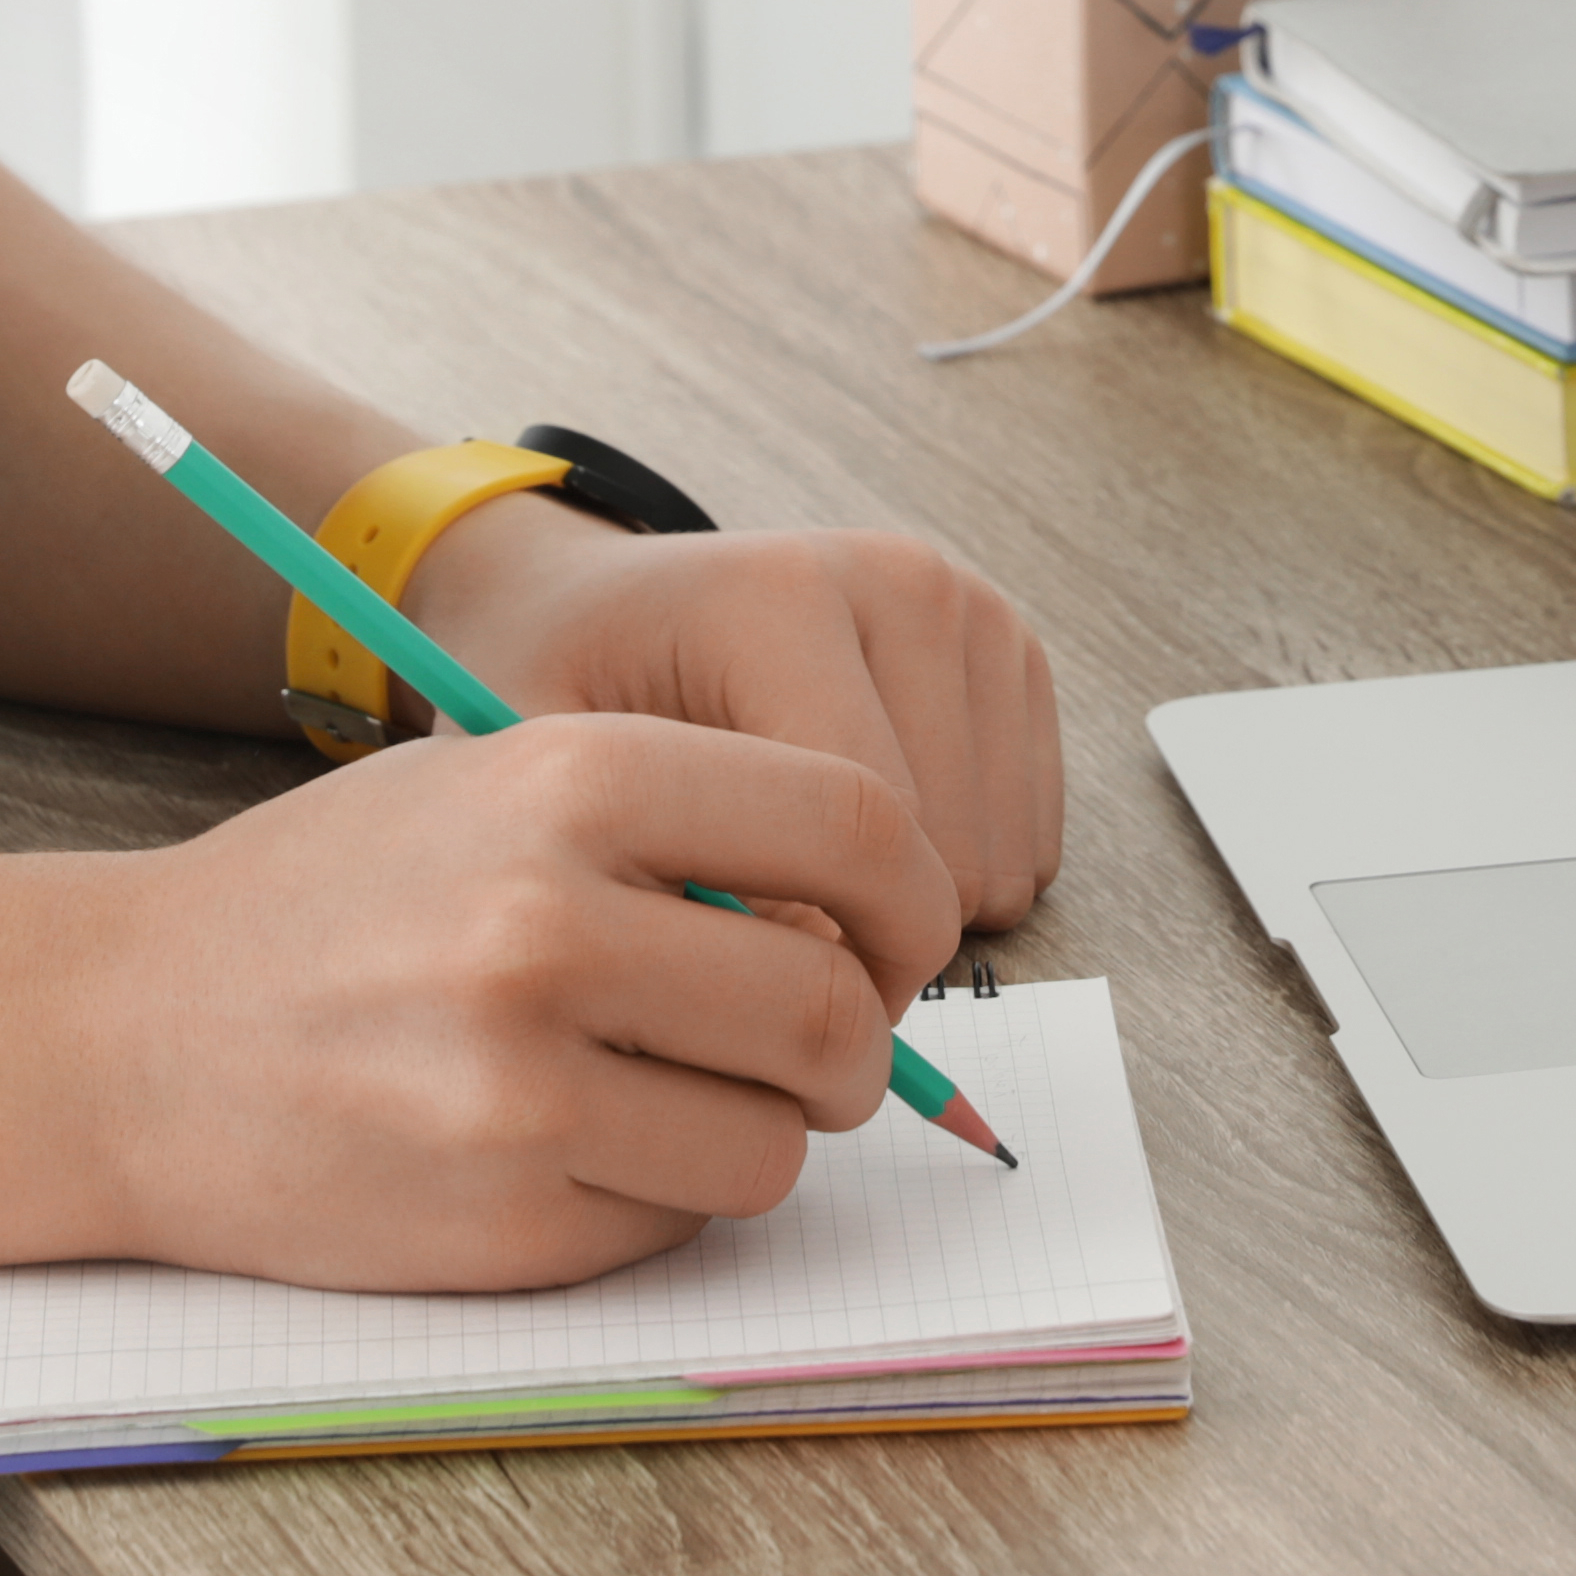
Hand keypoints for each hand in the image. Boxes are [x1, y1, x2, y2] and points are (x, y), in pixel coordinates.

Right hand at [67, 711, 960, 1287]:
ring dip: (758, 1132)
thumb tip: (864, 916)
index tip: (899, 935)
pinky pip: (677, 1225)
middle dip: (851, 1044)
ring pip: (774, 1143)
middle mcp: (547, 926)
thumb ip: (672, 826)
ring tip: (670, 1094)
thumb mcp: (490, 786)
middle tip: (808, 1045)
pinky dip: (662, 1199)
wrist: (118, 1039)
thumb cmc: (330, 903)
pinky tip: (574, 1149)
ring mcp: (520, 1088)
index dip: (911, 895)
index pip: (852, 822)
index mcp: (567, 780)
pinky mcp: (499, 1223)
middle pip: (831, 1007)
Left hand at [402, 507, 1065, 931]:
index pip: (856, 829)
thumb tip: (786, 987)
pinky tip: (861, 849)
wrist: (600, 607)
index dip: (810, 956)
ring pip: (996, 861)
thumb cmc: (564, 689)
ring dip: (908, 913)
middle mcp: (898, 583)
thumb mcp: (545, 775)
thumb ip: (644, 871)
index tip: (733, 991)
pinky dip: (957, 877)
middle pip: (941, 856)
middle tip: (763, 942)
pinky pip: (1030, 839)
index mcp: (780, 598)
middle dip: (858, 939)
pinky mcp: (1009, 653)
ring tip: (801, 881)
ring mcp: (968, 612)